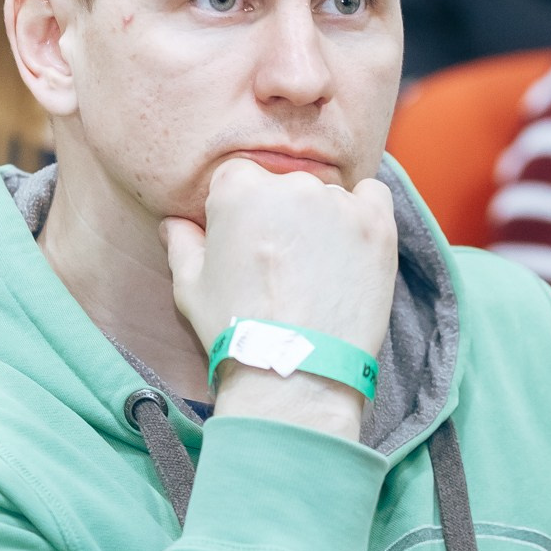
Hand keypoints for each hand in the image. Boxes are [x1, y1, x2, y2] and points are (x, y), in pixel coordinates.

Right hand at [161, 157, 398, 438]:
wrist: (294, 372)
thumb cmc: (236, 332)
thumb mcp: (190, 288)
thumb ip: (182, 243)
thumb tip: (174, 223)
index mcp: (238, 189)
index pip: (239, 178)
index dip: (241, 213)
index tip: (247, 245)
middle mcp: (290, 185)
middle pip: (286, 186)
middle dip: (283, 217)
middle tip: (284, 265)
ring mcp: (337, 203)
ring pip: (327, 197)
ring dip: (323, 221)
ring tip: (318, 272)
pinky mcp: (376, 225)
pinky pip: (372, 197)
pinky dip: (363, 215)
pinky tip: (352, 250)